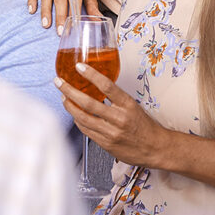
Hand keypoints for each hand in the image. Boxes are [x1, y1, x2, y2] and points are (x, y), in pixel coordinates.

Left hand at [56, 60, 171, 167]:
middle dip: (69, 91)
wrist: (154, 148)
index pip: (107, 85)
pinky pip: (86, 130)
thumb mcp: (133, 106)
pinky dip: (77, 120)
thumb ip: (116, 98)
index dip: (91, 74)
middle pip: (88, 102)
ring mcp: (111, 132)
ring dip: (69, 106)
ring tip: (63, 98)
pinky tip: (74, 114)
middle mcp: (119, 118)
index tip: (79, 67)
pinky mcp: (105, 144)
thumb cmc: (144, 126)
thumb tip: (96, 86)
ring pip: (83, 118)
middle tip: (59, 82)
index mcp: (128, 105)